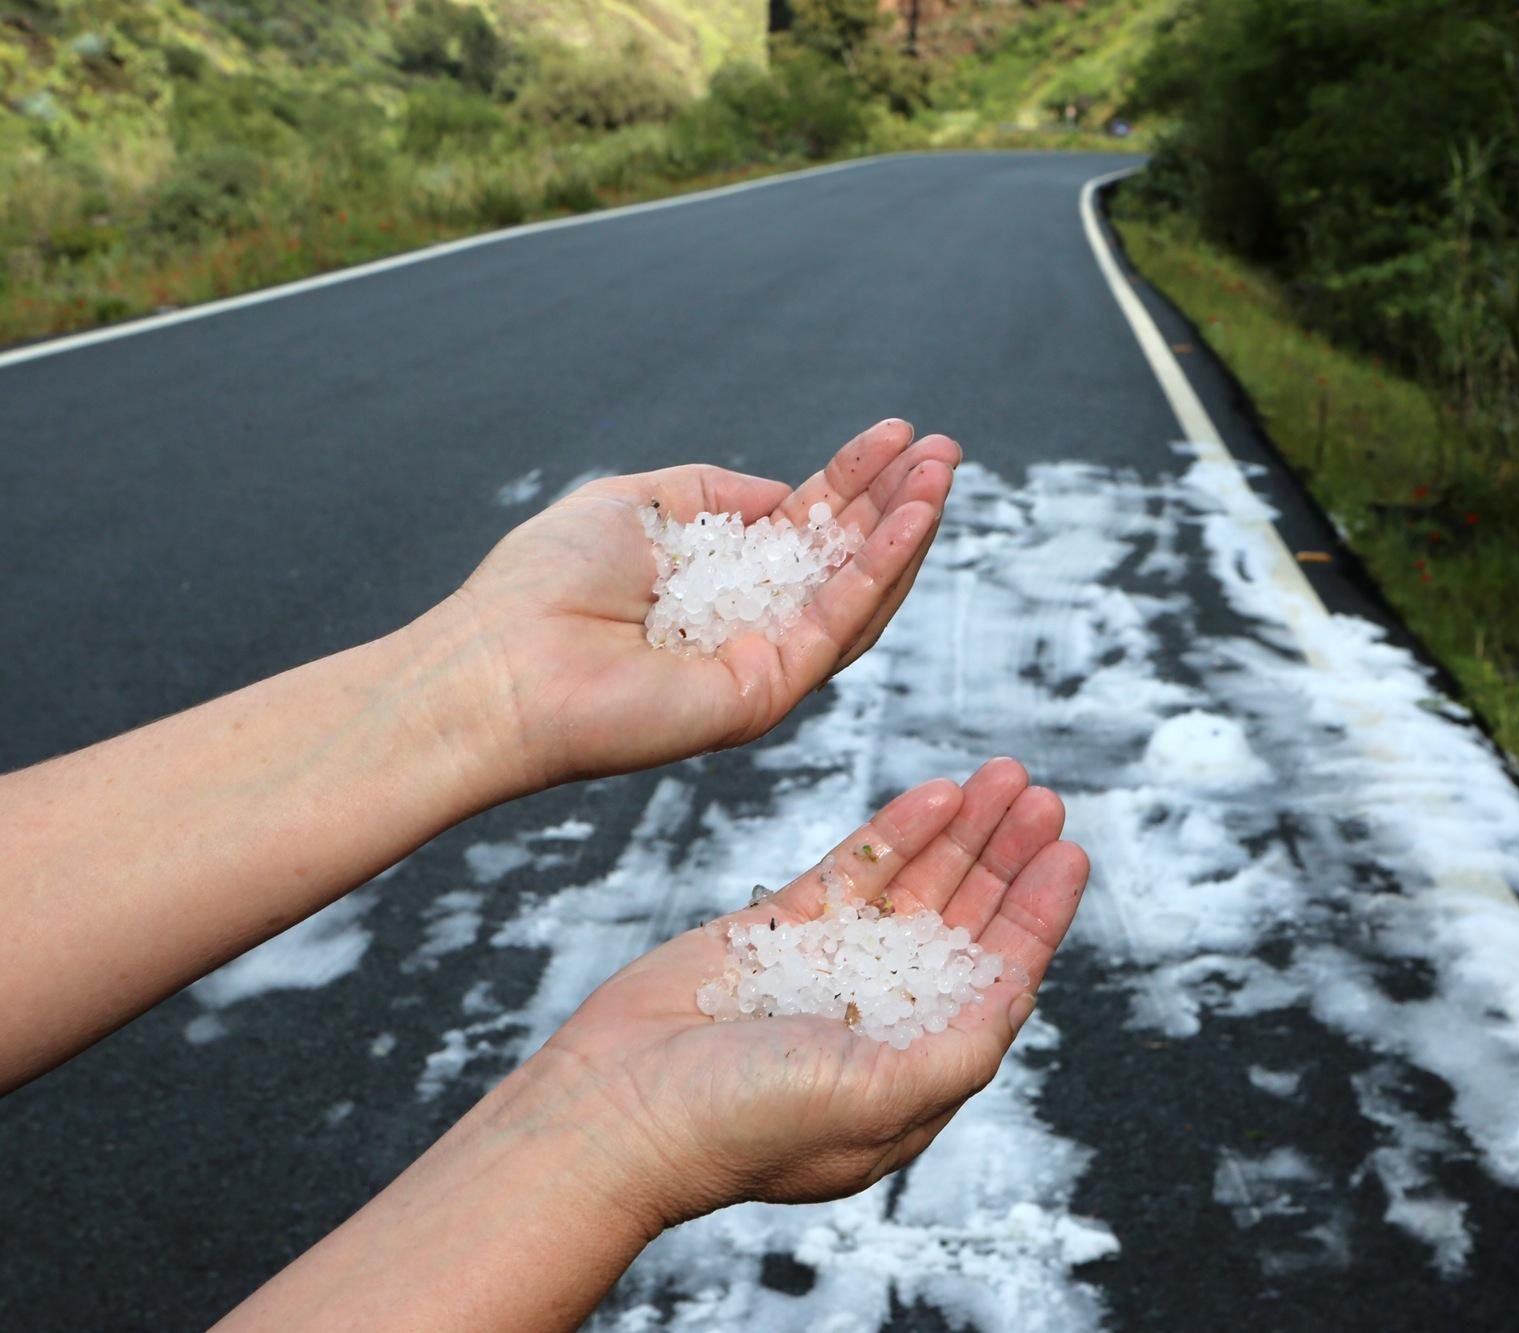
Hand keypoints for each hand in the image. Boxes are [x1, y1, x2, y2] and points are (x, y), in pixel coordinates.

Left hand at [452, 419, 957, 786]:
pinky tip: (910, 522)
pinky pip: (837, 626)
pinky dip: (879, 571)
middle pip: (845, 558)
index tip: (899, 434)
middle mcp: (750, 626)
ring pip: (857, 595)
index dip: (855, 479)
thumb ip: (713, 494)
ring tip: (942, 475)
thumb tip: (783, 490)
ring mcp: (762, 663)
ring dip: (906, 533)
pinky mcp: (765, 691)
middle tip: (947, 449)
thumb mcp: (636, 504)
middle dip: (899, 500)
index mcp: (720, 583)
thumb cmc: (541, 586)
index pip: (806, 527)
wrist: (498, 665)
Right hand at [533, 759, 1088, 1228]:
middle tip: (1044, 797)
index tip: (1070, 854)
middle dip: (1007, 859)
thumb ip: (958, 1050)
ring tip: (1005, 775)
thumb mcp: (878, 1102)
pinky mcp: (775, 932)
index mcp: (912, 1070)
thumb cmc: (740, 1126)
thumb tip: (1016, 997)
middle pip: (962, 922)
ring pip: (912, 886)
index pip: (995, 980)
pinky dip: (895, 832)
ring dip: (962, 833)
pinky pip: (851, 870)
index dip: (1036, 916)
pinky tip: (936, 795)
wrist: (613, 1109)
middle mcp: (879, 1019)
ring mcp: (826, 971)